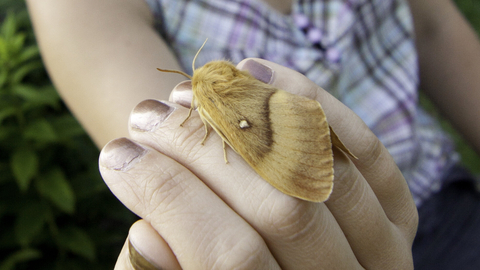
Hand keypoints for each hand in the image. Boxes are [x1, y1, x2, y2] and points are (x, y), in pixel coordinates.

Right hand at [99, 59, 417, 269]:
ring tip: (190, 95)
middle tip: (147, 117)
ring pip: (322, 172)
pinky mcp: (400, 216)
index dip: (167, 196)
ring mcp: (384, 254)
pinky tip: (259, 76)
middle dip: (203, 151)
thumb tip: (146, 233)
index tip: (118, 154)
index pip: (227, 255)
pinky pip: (368, 154)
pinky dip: (314, 105)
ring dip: (251, 119)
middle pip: (280, 208)